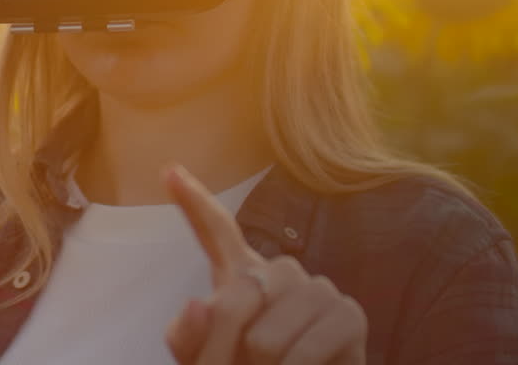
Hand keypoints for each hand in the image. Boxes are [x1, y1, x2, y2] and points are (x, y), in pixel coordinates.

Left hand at [163, 165, 366, 364]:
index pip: (216, 231)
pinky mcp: (348, 314)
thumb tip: (199, 304)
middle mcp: (279, 272)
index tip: (170, 171)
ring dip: (265, 361)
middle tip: (246, 360)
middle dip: (232, 340)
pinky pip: (311, 344)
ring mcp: (316, 289)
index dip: (194, 202)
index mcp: (239, 274)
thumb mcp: (203, 356)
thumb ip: (186, 335)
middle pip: (242, 292)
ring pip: (271, 326)